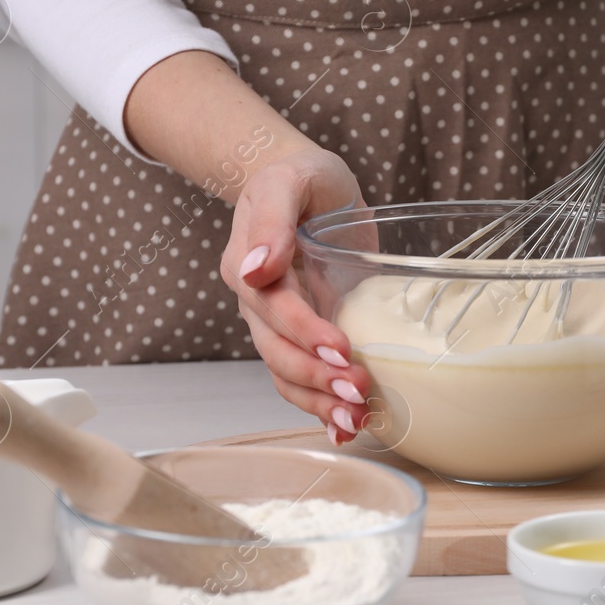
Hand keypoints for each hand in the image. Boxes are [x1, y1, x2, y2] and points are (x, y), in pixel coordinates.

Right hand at [220, 144, 370, 444]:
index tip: (341, 349)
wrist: (312, 187)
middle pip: (278, 352)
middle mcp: (257, 302)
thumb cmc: (303, 177)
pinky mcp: (303, 335)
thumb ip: (274, 217)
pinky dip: (321, 405)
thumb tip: (257, 266)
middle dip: (316, 378)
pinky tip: (346, 426)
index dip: (305, 332)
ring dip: (319, 402)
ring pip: (288, 374)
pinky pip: (302, 378)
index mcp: (247, 264)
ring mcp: (278, 323)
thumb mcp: (290, 180)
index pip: (273, 308)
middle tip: (358, 392)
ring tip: (356, 420)